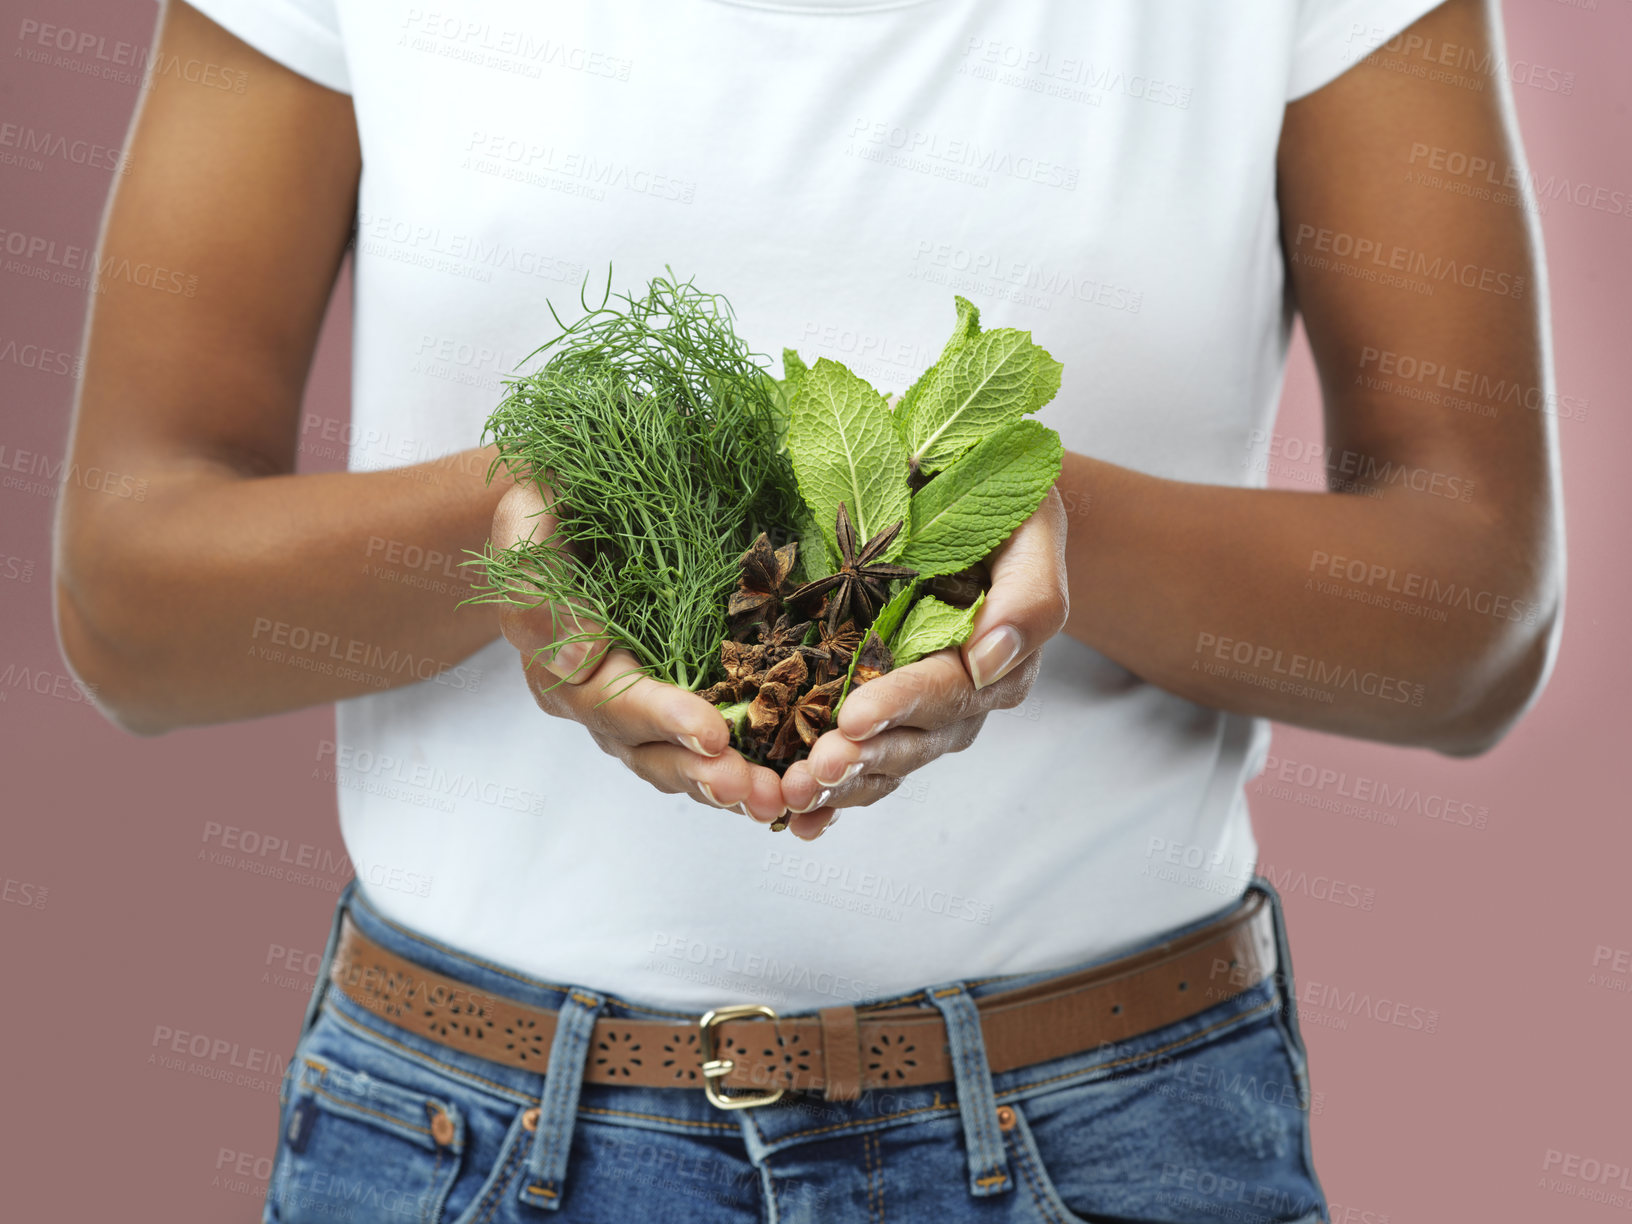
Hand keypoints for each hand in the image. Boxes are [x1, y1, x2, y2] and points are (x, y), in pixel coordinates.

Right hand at [491, 483, 786, 822]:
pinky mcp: (688, 697)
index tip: (712, 733)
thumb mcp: (528, 522)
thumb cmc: (552, 503)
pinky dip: (756, 766)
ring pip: (687, 762)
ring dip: (734, 785)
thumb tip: (578, 664)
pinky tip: (798, 784)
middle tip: (757, 790)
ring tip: (782, 799)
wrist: (576, 503)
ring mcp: (646, 707)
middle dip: (704, 774)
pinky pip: (718, 746)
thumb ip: (537, 588)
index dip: (664, 719)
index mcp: (560, 665)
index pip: (613, 701)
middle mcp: (603, 700)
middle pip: (652, 754)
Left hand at [775, 487, 1069, 838]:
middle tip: (812, 771)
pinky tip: (795, 817)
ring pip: (886, 761)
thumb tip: (990, 660)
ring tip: (793, 795)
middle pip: (915, 740)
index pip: (950, 689)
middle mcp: (963, 694)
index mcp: (1001, 656)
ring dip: (841, 784)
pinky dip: (832, 795)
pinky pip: (863, 759)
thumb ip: (1028, 593)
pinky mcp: (883, 708)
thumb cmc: (1006, 504)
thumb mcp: (1033, 526)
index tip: (853, 717)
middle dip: (863, 759)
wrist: (974, 494)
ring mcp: (923, 709)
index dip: (901, 705)